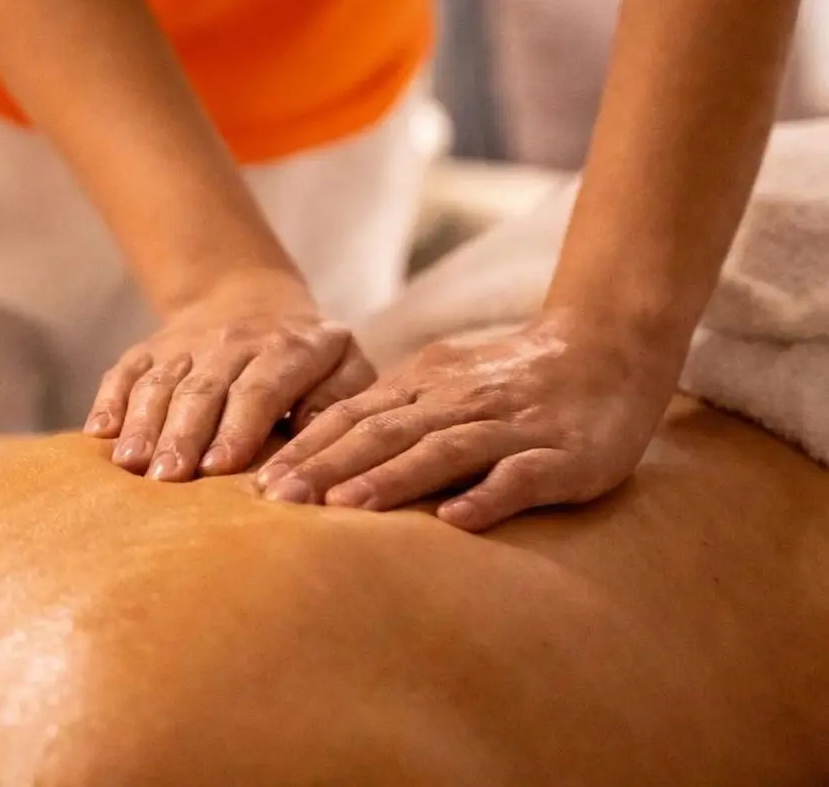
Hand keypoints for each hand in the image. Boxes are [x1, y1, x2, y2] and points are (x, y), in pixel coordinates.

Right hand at [84, 270, 375, 480]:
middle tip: (167, 478)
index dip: (238, 427)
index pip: (258, 389)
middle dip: (184, 434)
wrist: (252, 298)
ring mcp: (185, 344)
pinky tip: (99, 434)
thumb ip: (338, 397)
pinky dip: (109, 400)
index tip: (219, 467)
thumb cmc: (310, 354)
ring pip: (161, 382)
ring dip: (144, 423)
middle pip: (203, 390)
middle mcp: (231, 342)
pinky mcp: (151, 348)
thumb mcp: (344, 365)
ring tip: (131, 464)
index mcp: (285, 348)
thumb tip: (308, 432)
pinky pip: (125, 371)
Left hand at [256, 310, 678, 531]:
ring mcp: (512, 426)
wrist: (605, 347)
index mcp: (429, 383)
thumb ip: (399, 408)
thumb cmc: (515, 374)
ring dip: (392, 479)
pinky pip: (520, 476)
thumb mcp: (447, 379)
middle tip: (279, 498)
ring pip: (443, 450)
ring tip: (344, 507)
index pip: (358, 415)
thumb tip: (333, 446)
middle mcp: (461, 401)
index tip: (263, 480)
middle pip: (387, 432)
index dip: (311, 447)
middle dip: (330, 465)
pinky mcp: (561, 455)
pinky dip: (486, 497)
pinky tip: (454, 522)